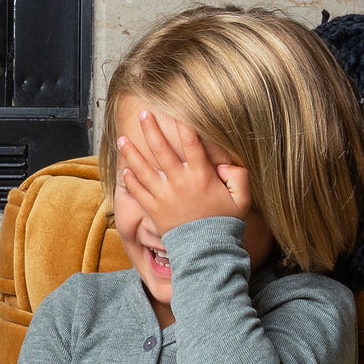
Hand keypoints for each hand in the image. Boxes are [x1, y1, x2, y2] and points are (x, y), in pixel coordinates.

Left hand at [115, 108, 251, 236]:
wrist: (206, 252)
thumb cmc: (225, 224)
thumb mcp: (241, 199)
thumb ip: (239, 177)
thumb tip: (227, 163)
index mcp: (201, 176)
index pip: (191, 144)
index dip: (183, 126)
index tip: (175, 111)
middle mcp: (180, 183)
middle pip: (162, 150)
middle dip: (151, 130)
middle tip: (143, 114)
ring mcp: (164, 196)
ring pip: (144, 169)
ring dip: (132, 153)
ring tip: (122, 139)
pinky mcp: (154, 210)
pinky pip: (138, 192)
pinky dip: (130, 180)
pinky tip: (125, 169)